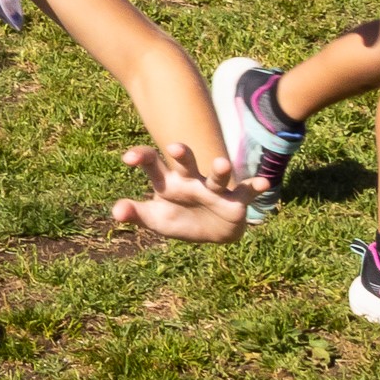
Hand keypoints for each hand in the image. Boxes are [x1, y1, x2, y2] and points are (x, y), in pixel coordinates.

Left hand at [112, 140, 249, 242]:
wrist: (209, 232)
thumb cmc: (178, 219)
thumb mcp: (155, 218)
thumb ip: (136, 213)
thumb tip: (116, 212)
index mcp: (168, 181)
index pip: (152, 164)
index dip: (141, 157)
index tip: (128, 158)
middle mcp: (191, 180)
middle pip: (186, 163)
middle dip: (182, 155)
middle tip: (174, 148)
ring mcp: (214, 189)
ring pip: (217, 176)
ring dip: (221, 169)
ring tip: (223, 163)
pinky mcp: (235, 202)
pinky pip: (246, 192)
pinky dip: (255, 187)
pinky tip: (264, 182)